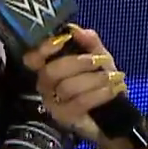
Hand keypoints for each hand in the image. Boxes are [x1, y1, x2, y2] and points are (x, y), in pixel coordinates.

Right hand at [23, 26, 126, 145]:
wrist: (115, 113)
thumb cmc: (101, 82)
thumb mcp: (99, 58)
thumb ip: (89, 42)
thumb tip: (77, 30)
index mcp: (48, 68)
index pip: (32, 58)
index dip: (43, 48)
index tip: (65, 39)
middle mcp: (45, 86)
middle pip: (51, 71)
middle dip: (79, 63)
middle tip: (101, 61)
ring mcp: (53, 104)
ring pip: (67, 87)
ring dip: (95, 79)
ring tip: (115, 77)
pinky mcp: (65, 119)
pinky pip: (79, 103)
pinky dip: (100, 93)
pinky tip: (114, 89)